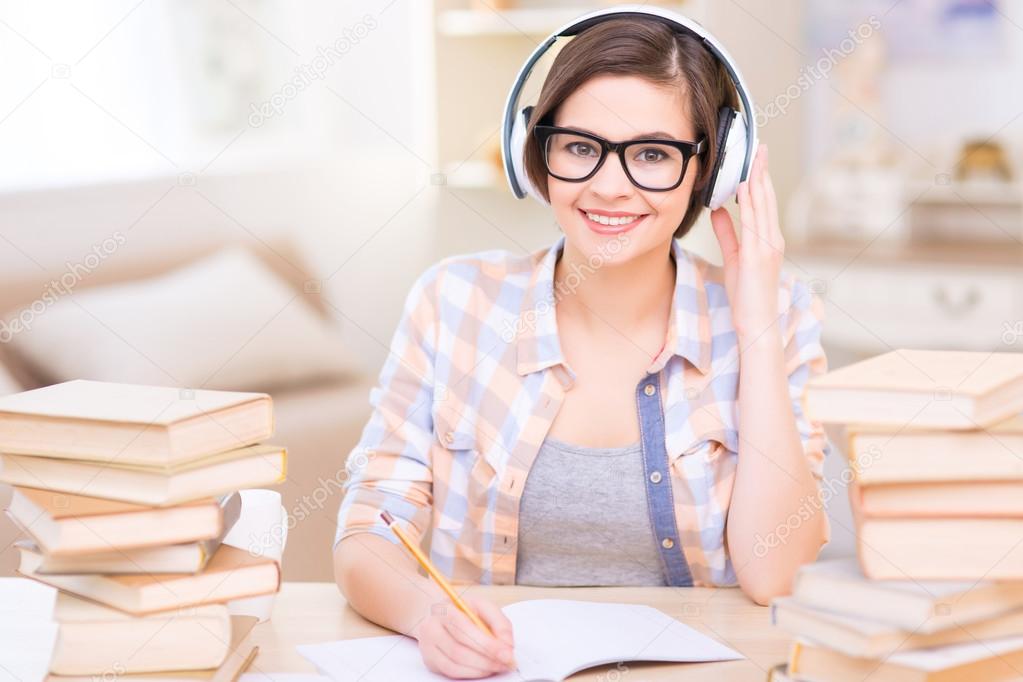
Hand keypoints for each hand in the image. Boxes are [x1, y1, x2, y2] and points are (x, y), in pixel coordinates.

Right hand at [415, 594, 515, 678]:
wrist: (441, 616)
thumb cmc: (465, 612)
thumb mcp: (484, 608)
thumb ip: (500, 624)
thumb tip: (507, 645)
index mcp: (445, 608)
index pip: (464, 628)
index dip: (487, 644)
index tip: (506, 653)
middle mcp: (431, 626)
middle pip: (458, 649)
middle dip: (486, 659)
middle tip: (505, 663)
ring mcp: (427, 645)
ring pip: (454, 664)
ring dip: (480, 669)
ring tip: (497, 666)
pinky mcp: (430, 660)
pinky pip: (451, 672)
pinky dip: (471, 673)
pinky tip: (484, 669)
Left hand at [709, 143, 784, 340]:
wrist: (756, 323)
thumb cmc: (747, 295)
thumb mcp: (735, 258)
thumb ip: (727, 233)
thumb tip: (718, 210)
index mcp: (768, 239)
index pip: (764, 203)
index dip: (760, 179)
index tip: (755, 158)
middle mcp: (773, 239)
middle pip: (767, 198)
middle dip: (762, 171)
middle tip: (759, 146)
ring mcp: (768, 246)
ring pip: (762, 205)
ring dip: (758, 179)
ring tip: (754, 157)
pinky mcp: (760, 254)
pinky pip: (754, 222)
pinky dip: (750, 203)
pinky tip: (744, 187)